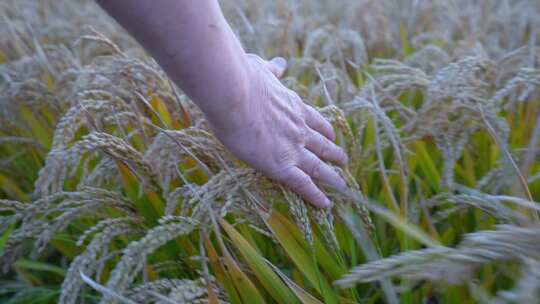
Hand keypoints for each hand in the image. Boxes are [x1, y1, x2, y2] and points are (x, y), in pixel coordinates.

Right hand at [206, 54, 347, 207]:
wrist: (234, 93)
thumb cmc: (242, 78)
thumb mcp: (262, 68)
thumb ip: (273, 70)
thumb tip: (281, 63)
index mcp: (293, 105)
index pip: (314, 120)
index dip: (324, 129)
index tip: (332, 134)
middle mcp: (299, 128)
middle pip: (323, 144)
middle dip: (334, 153)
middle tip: (344, 161)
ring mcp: (293, 148)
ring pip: (319, 167)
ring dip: (332, 177)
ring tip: (342, 185)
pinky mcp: (281, 166)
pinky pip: (304, 185)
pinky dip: (316, 196)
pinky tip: (325, 205)